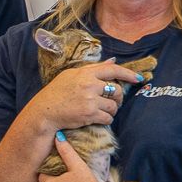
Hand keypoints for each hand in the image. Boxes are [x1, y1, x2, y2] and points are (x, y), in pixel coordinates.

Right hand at [26, 60, 149, 131]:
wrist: (44, 112)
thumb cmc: (56, 93)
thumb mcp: (71, 75)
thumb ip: (92, 69)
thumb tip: (112, 61)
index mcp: (85, 73)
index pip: (112, 70)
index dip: (127, 73)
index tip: (137, 78)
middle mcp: (89, 84)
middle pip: (116, 89)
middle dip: (119, 97)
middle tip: (115, 102)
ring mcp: (89, 99)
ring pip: (113, 105)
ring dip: (112, 110)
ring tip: (105, 111)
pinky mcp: (89, 114)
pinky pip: (108, 117)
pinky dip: (107, 119)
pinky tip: (100, 119)